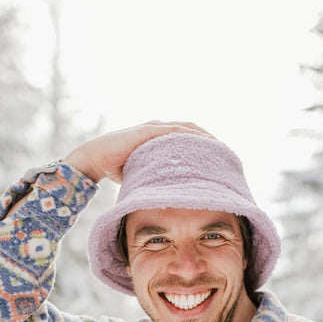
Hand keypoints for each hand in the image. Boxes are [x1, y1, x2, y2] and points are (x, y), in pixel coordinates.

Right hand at [63, 120, 213, 182]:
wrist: (94, 159)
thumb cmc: (115, 167)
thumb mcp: (143, 172)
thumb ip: (157, 175)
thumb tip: (172, 193)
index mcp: (159, 137)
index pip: (189, 137)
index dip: (206, 146)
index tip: (220, 159)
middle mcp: (159, 128)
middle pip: (193, 131)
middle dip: (211, 141)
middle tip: (228, 155)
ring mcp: (155, 128)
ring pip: (188, 130)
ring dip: (207, 138)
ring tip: (222, 151)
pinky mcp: (149, 131)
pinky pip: (177, 133)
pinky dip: (193, 138)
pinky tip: (206, 145)